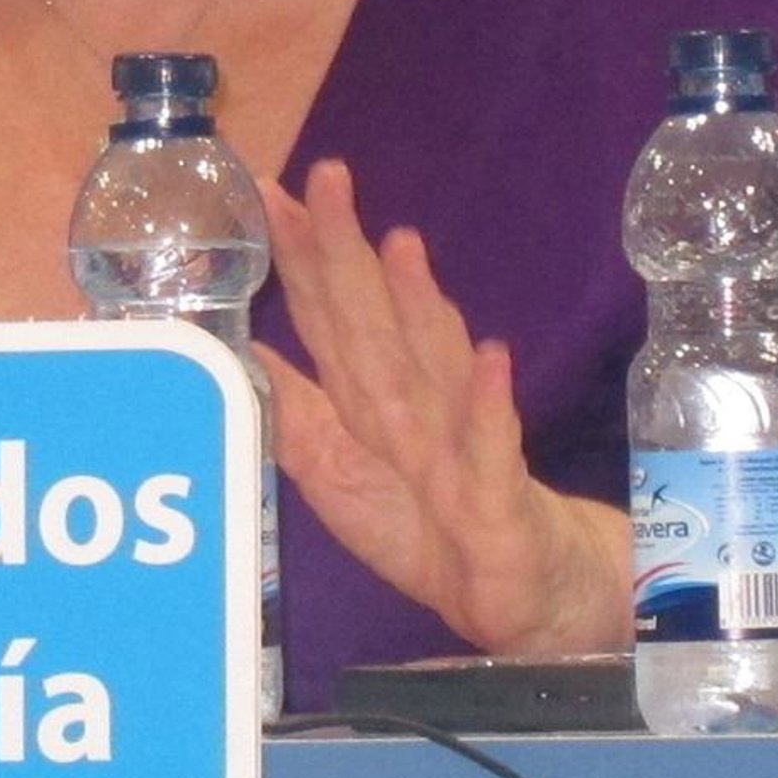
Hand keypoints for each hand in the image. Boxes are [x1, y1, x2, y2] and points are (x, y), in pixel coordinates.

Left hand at [257, 160, 630, 657]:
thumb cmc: (436, 530)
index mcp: (374, 404)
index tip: (271, 193)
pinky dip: (490, 409)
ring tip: (401, 243)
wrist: (537, 600)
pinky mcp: (502, 507)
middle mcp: (417, 411)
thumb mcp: (346, 478)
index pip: (333, 319)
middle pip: (376, 326)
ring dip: (418, 309)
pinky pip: (494, 454)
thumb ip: (299, 413)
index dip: (303, 258)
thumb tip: (240, 349)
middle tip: (326, 177)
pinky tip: (492, 357)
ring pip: (434, 373)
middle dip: (347, 255)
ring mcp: (461, 453)